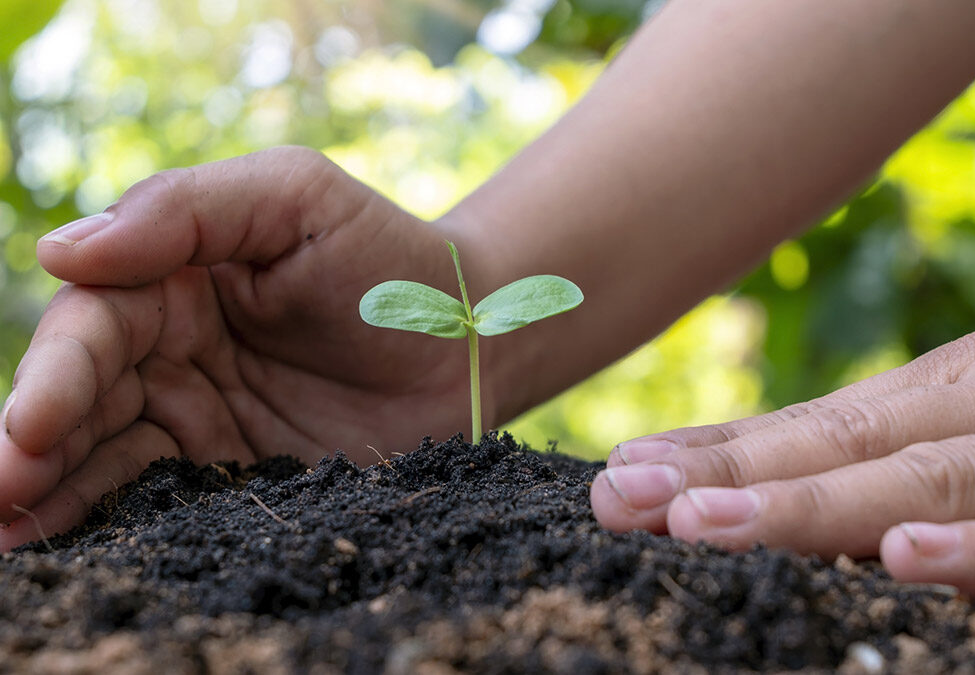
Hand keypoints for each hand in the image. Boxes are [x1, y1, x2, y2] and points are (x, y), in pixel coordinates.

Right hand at [0, 146, 478, 549]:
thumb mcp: (294, 198)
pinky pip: (167, 498)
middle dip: (32, 447)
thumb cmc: (386, 256)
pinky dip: (115, 522)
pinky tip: (72, 550)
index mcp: (172, 280)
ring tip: (8, 538)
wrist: (468, 338)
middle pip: (82, 399)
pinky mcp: (238, 473)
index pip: (94, 326)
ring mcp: (202, 418)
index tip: (28, 429)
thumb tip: (59, 251)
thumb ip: (185, 209)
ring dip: (52, 495)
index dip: (55, 377)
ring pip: (107, 456)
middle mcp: (172, 352)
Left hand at [591, 328, 974, 607]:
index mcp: (943, 394)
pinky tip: (903, 561)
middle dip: (731, 475)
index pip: (806, 425)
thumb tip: (707, 488)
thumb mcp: (944, 444)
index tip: (616, 476)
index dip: (711, 450)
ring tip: (707, 525)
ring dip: (815, 507)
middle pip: (844, 445)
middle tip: (627, 499)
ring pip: (928, 482)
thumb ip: (854, 463)